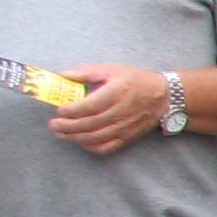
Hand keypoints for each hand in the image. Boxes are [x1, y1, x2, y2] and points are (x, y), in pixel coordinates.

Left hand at [46, 64, 164, 154]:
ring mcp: (123, 127)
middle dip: (67, 126)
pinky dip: (90, 146)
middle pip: (89, 124)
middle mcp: (119, 112)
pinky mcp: (126, 137)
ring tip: (60, 133)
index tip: (59, 110)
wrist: (163, 97)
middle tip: (53, 124)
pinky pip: (106, 147)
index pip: (89, 106)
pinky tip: (80, 141)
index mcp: (116, 93)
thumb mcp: (112, 69)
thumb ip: (86, 72)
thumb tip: (63, 75)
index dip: (72, 110)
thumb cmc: (135, 80)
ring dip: (74, 137)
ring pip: (94, 138)